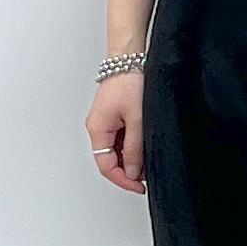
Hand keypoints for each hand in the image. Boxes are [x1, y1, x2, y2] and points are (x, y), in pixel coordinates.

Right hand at [84, 71, 145, 193]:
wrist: (129, 58)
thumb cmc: (130, 81)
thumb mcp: (137, 120)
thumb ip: (134, 149)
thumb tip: (132, 171)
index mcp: (98, 129)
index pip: (106, 166)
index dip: (123, 180)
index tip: (139, 187)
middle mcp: (98, 128)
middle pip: (110, 161)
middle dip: (128, 171)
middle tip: (147, 176)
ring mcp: (106, 123)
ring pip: (116, 152)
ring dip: (131, 160)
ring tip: (148, 159)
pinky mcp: (114, 118)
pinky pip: (120, 141)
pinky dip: (132, 148)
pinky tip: (145, 147)